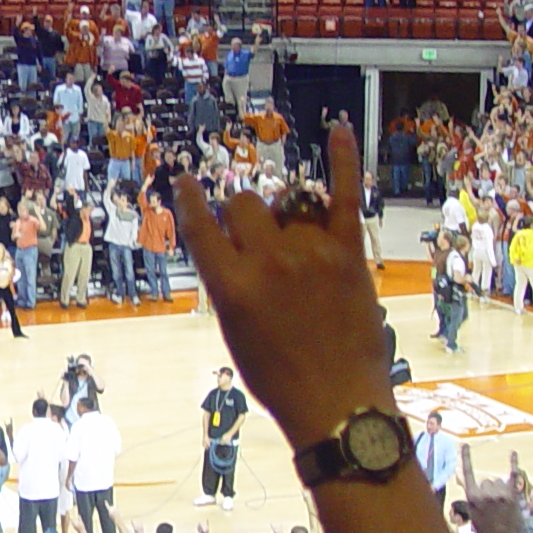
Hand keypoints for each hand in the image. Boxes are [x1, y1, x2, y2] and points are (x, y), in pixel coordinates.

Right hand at [177, 123, 392, 447]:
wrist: (338, 404)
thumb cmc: (281, 380)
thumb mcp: (235, 333)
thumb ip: (230, 284)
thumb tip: (234, 246)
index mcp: (232, 286)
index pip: (201, 227)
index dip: (190, 201)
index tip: (184, 181)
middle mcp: (268, 262)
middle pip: (245, 205)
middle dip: (243, 215)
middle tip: (252, 236)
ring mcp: (311, 254)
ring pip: (288, 205)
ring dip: (285, 215)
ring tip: (292, 244)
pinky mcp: (348, 254)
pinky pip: (344, 195)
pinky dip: (343, 159)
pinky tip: (336, 129)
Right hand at [458, 446, 522, 532]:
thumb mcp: (473, 515)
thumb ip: (473, 498)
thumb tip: (472, 484)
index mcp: (472, 497)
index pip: (467, 473)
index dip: (466, 458)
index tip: (465, 444)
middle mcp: (485, 493)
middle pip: (487, 481)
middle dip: (490, 492)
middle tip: (494, 509)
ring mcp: (500, 494)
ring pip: (498, 482)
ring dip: (500, 492)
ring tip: (503, 509)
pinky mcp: (513, 496)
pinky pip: (512, 476)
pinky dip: (513, 464)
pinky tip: (512, 454)